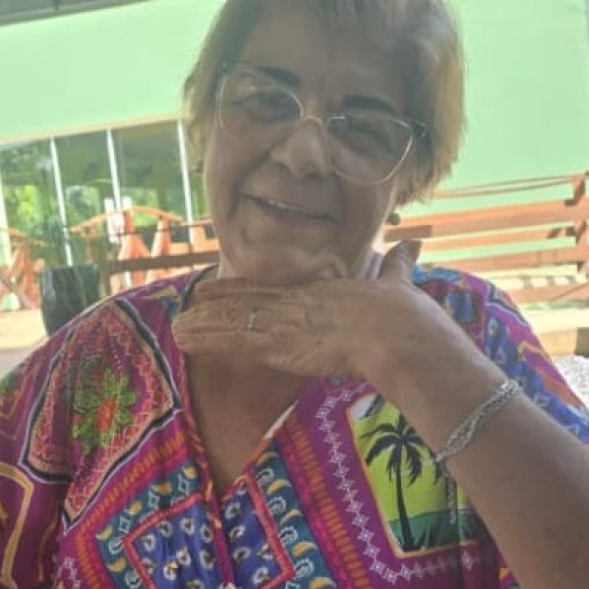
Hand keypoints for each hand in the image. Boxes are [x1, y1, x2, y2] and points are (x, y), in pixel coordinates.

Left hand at [173, 240, 449, 380]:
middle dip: (218, 306)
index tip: (223, 289)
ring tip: (177, 329)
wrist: (401, 335)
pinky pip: (236, 341)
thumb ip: (397, 266)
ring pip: (235, 320)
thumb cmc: (405, 315)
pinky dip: (209, 340)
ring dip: (205, 326)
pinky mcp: (279, 344)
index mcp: (321, 291)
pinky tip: (186, 340)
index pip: (273, 289)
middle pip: (248, 301)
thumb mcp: (399, 283)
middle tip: (191, 304)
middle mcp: (298, 303)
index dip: (244, 289)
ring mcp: (286, 323)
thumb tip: (411, 244)